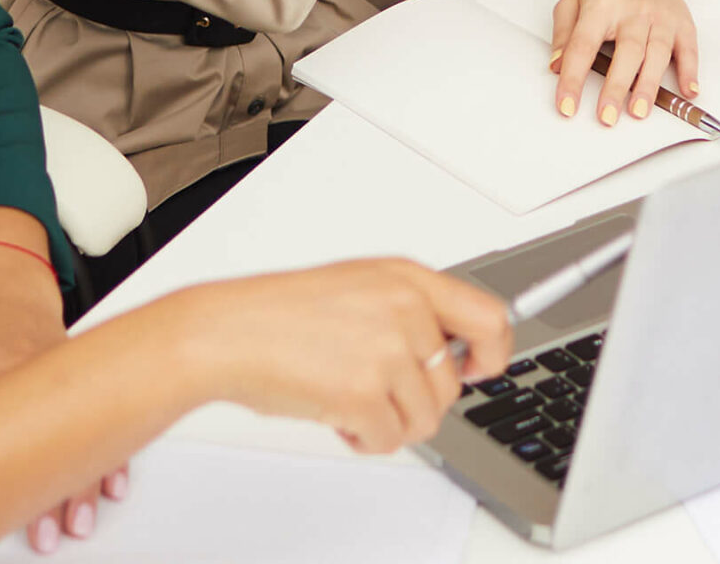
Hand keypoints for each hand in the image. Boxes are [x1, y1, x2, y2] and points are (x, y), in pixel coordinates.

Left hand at [0, 237, 119, 553]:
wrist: (7, 294)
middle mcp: (25, 371)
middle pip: (41, 440)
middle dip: (47, 492)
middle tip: (45, 531)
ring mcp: (58, 376)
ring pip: (79, 432)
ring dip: (83, 481)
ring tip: (78, 519)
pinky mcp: (81, 379)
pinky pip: (102, 418)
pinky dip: (111, 453)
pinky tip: (112, 481)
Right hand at [180, 260, 510, 451]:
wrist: (226, 333)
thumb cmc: (280, 314)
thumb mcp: (358, 287)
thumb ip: (410, 311)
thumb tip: (450, 354)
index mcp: (407, 278)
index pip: (488, 318)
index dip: (494, 354)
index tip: (480, 370)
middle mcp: (404, 309)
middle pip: (451, 385)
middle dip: (415, 402)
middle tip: (375, 392)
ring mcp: (387, 350)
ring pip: (425, 420)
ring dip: (387, 422)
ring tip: (347, 397)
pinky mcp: (365, 392)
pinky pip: (390, 441)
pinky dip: (363, 439)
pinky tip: (336, 414)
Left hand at [547, 0, 696, 122]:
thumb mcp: (574, 0)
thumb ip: (563, 33)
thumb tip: (556, 66)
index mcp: (601, 5)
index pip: (583, 45)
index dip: (573, 77)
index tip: (566, 105)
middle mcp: (634, 11)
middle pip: (626, 51)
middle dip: (616, 87)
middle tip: (606, 116)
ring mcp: (660, 18)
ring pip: (657, 53)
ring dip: (648, 85)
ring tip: (638, 112)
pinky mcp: (682, 24)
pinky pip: (688, 49)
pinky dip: (690, 71)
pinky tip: (687, 91)